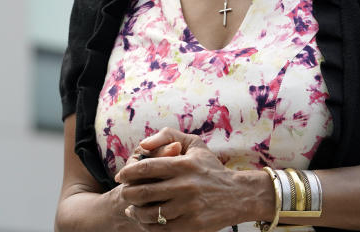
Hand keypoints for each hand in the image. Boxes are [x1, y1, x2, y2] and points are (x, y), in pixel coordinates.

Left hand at [115, 128, 268, 230]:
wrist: (238, 195)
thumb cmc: (210, 168)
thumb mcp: (194, 144)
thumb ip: (167, 136)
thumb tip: (143, 144)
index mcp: (184, 164)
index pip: (147, 167)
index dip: (129, 172)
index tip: (121, 176)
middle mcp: (186, 186)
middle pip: (144, 192)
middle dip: (128, 194)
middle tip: (124, 193)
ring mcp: (189, 208)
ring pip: (150, 213)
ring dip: (136, 212)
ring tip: (132, 208)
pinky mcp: (192, 226)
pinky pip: (161, 229)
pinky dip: (149, 226)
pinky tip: (146, 220)